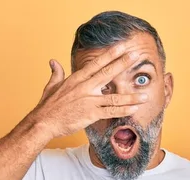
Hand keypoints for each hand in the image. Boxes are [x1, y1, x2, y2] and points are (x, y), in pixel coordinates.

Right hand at [28, 44, 147, 138]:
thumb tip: (53, 62)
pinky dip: (124, 110)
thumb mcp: (51, 86)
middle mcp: (85, 87)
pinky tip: (134, 108)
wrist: (43, 122)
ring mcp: (89, 101)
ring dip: (131, 96)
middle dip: (124, 64)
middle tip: (136, 56)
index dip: (110, 54)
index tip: (121, 47)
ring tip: (145, 95)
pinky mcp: (91, 114)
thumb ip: (56, 73)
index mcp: (77, 79)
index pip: (97, 63)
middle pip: (108, 73)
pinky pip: (111, 112)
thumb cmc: (47, 106)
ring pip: (115, 97)